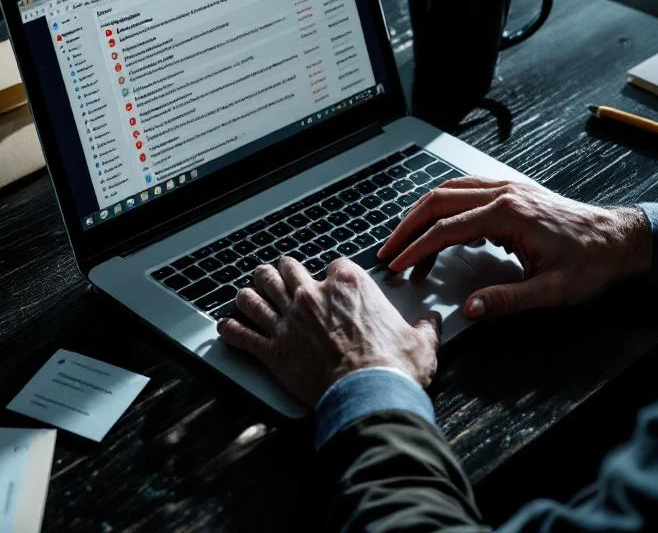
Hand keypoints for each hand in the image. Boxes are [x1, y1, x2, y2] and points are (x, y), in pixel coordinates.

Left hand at [217, 256, 440, 405]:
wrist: (369, 395)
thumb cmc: (393, 367)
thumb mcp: (420, 341)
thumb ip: (424, 327)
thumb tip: (431, 323)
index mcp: (348, 284)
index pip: (332, 263)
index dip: (330, 273)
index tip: (330, 283)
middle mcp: (312, 295)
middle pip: (284, 268)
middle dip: (280, 272)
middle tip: (278, 277)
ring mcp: (288, 321)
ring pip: (255, 294)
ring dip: (249, 294)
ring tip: (246, 296)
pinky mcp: (272, 349)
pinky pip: (241, 334)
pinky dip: (231, 330)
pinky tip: (226, 328)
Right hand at [377, 177, 651, 320]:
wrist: (623, 239)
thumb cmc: (592, 263)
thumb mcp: (551, 291)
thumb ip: (506, 300)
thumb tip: (469, 309)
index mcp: (507, 215)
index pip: (445, 229)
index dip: (416, 249)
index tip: (397, 266)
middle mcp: (504, 193)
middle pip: (438, 201)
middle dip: (408, 227)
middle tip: (388, 251)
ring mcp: (508, 188)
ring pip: (450, 190)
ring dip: (423, 213)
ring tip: (407, 240)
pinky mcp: (515, 191)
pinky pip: (468, 189)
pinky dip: (446, 205)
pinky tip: (444, 226)